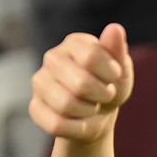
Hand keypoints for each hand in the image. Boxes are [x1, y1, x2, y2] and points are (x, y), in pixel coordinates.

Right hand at [28, 23, 133, 143]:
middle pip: (80, 83)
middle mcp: (52, 58)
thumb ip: (117, 50)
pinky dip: (77, 128)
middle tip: (105, 94)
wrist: (98, 115)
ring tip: (92, 106)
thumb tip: (115, 29)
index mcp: (75, 43)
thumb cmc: (109, 87)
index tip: (115, 76)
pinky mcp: (35, 107)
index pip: (91, 56)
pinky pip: (56, 124)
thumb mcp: (121, 70)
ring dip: (89, 111)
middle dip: (101, 95)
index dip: (111, 73)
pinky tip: (80, 121)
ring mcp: (40, 82)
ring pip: (66, 105)